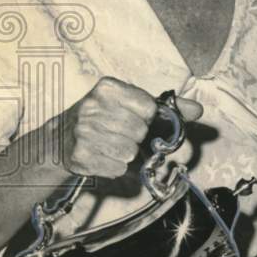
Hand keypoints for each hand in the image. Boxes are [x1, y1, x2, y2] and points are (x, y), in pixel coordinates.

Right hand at [62, 77, 202, 177]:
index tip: (137, 118)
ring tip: (110, 145)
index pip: (149, 108)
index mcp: (108, 88)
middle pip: (139, 132)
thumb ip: (167, 107)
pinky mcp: (80, 156)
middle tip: (120, 134)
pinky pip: (117, 168)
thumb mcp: (130, 104)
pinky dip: (114, 167)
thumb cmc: (101, 119)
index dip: (147, 118)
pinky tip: (101, 157)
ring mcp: (83, 132)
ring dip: (125, 154)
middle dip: (135, 138)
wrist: (58, 140)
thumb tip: (198, 110)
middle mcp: (92, 107)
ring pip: (129, 152)